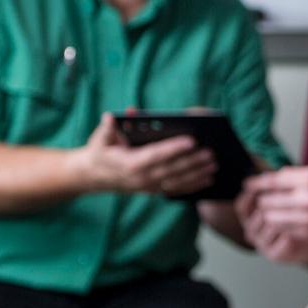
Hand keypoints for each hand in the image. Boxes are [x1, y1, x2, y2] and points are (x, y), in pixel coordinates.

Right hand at [73, 112, 216, 197]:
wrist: (93, 175)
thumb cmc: (100, 151)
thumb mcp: (100, 137)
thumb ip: (109, 127)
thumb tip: (113, 116)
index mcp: (129, 163)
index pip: (155, 154)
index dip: (173, 148)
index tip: (191, 140)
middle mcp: (141, 178)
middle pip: (171, 169)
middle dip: (193, 161)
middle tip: (212, 152)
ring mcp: (148, 187)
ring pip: (177, 181)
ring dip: (197, 174)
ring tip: (215, 165)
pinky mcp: (153, 191)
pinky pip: (176, 190)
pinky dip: (193, 186)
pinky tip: (208, 179)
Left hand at [239, 165, 307, 264]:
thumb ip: (295, 175)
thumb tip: (271, 177)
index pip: (274, 180)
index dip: (257, 183)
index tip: (249, 184)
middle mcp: (307, 197)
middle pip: (268, 199)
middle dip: (261, 199)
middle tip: (261, 198)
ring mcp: (306, 217)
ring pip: (271, 216)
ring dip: (267, 212)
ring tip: (270, 209)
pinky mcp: (306, 231)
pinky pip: (281, 227)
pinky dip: (277, 223)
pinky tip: (281, 219)